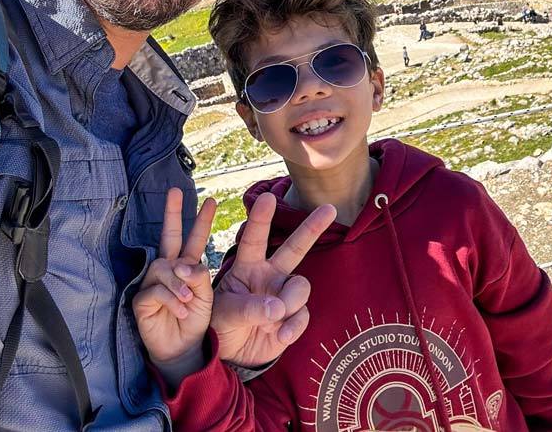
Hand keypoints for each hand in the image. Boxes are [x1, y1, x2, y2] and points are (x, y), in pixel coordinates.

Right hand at [133, 188, 216, 384]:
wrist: (183, 348)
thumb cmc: (195, 320)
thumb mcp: (206, 298)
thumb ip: (199, 279)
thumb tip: (185, 266)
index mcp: (187, 266)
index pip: (193, 238)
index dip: (201, 220)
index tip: (210, 200)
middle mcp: (168, 269)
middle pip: (168, 236)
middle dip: (172, 213)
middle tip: (175, 191)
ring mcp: (152, 282)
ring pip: (165, 267)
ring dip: (179, 283)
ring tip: (190, 300)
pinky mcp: (141, 299)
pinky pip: (156, 290)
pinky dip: (173, 300)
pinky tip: (182, 311)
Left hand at [212, 192, 335, 367]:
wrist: (231, 354)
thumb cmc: (221, 324)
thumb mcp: (224, 314)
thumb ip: (248, 307)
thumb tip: (278, 309)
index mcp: (247, 267)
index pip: (254, 239)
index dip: (261, 219)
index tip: (267, 198)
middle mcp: (270, 275)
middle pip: (295, 248)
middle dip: (312, 228)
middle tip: (330, 208)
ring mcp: (284, 295)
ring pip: (300, 286)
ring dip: (290, 301)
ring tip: (273, 318)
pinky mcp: (293, 317)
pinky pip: (302, 315)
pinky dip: (292, 326)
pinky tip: (280, 335)